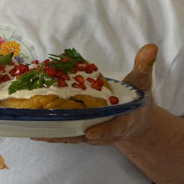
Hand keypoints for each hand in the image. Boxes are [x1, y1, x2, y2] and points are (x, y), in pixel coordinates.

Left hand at [34, 43, 158, 144]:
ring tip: (33, 129)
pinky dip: (52, 132)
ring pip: (73, 136)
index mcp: (123, 121)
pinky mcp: (82, 132)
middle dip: (68, 133)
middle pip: (87, 136)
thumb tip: (150, 47)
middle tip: (48, 131)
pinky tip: (33, 129)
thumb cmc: (137, 99)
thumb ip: (144, 66)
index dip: (104, 131)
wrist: (136, 119)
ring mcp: (93, 134)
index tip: (92, 133)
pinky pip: (67, 133)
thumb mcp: (143, 82)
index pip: (115, 128)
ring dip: (54, 134)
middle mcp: (106, 131)